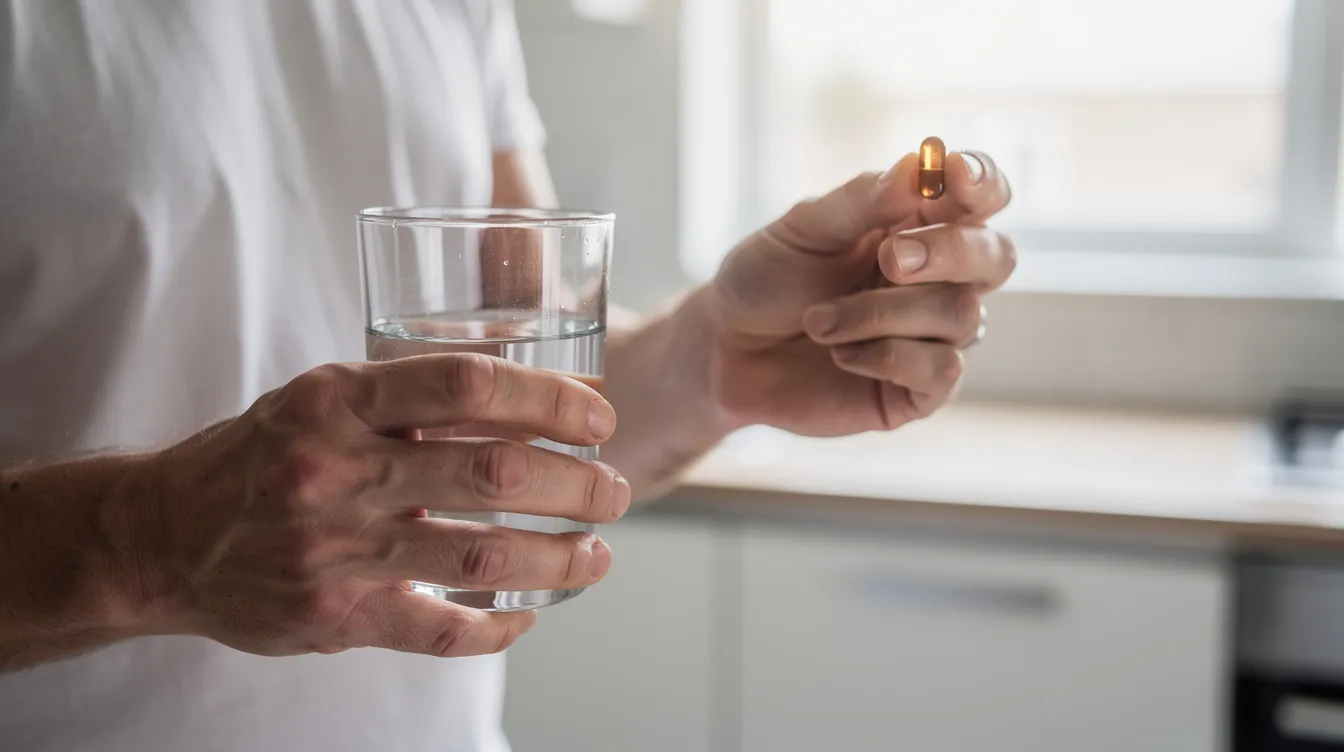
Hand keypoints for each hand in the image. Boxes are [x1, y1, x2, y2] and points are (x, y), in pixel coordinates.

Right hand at [137, 354, 628, 657]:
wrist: (162, 533)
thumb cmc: (265, 455)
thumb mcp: (325, 397)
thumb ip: (412, 396)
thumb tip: (531, 390)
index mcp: (338, 400)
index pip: (468, 383)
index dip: (550, 398)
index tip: (597, 416)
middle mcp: (338, 470)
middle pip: (493, 474)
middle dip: (576, 485)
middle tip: (614, 490)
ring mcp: (337, 550)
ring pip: (482, 559)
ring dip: (559, 558)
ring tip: (597, 552)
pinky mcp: (334, 617)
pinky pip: (440, 632)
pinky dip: (498, 628)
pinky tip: (530, 615)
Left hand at [702, 150, 1015, 434]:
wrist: (725, 350)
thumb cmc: (767, 280)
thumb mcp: (803, 229)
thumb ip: (862, 200)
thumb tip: (919, 167)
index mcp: (919, 225)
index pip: (983, 197)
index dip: (983, 183)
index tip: (953, 174)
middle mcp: (941, 279)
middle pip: (996, 257)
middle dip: (947, 252)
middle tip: (887, 258)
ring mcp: (934, 337)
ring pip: (962, 316)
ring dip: (881, 313)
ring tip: (818, 321)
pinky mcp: (919, 392)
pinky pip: (942, 372)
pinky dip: (886, 357)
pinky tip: (840, 354)